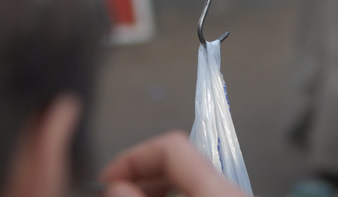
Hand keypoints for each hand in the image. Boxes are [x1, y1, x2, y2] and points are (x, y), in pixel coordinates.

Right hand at [98, 131, 247, 196]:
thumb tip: (116, 186)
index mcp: (219, 187)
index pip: (171, 145)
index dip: (133, 155)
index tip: (108, 175)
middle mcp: (230, 188)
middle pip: (179, 159)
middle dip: (139, 171)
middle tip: (113, 190)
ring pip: (187, 177)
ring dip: (152, 184)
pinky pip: (197, 192)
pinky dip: (171, 194)